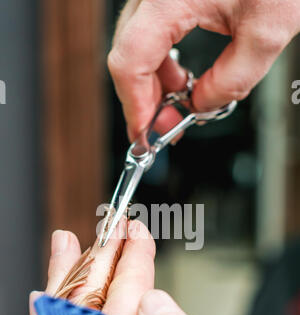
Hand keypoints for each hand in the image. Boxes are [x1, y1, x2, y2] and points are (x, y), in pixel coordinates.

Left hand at [19, 224, 238, 314]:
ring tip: (67, 242)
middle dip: (106, 253)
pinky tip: (40, 298)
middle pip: (92, 291)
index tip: (139, 234)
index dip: (136, 256)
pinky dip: (39, 314)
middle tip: (115, 226)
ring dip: (65, 271)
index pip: (127, 290)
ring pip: (58, 310)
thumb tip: (155, 302)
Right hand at [108, 0, 299, 140]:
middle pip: (129, 56)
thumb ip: (232, 81)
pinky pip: (150, 33)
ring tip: (180, 103)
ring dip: (153, 83)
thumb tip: (201, 105)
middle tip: (167, 126)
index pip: (131, 62)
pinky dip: (161, 63)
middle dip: (145, 99)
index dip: (135, 106)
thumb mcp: (266, 34)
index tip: (145, 133)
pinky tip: (181, 79)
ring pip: (137, 46)